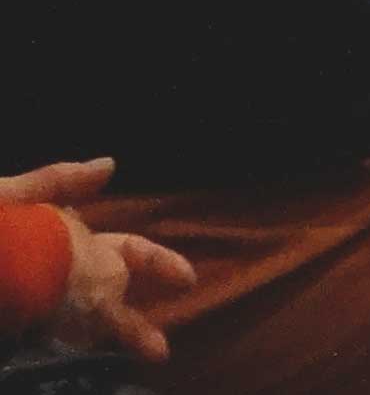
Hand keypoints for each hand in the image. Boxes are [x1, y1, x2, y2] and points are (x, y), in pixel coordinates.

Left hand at [0, 160, 189, 362]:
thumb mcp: (3, 199)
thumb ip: (52, 184)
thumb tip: (110, 166)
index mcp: (54, 235)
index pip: (119, 250)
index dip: (154, 262)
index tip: (189, 281)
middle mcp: (50, 269)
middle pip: (103, 296)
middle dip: (134, 320)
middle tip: (160, 350)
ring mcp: (32, 300)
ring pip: (80, 323)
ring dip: (106, 344)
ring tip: (131, 364)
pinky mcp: (17, 325)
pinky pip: (47, 341)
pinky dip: (70, 351)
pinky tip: (86, 363)